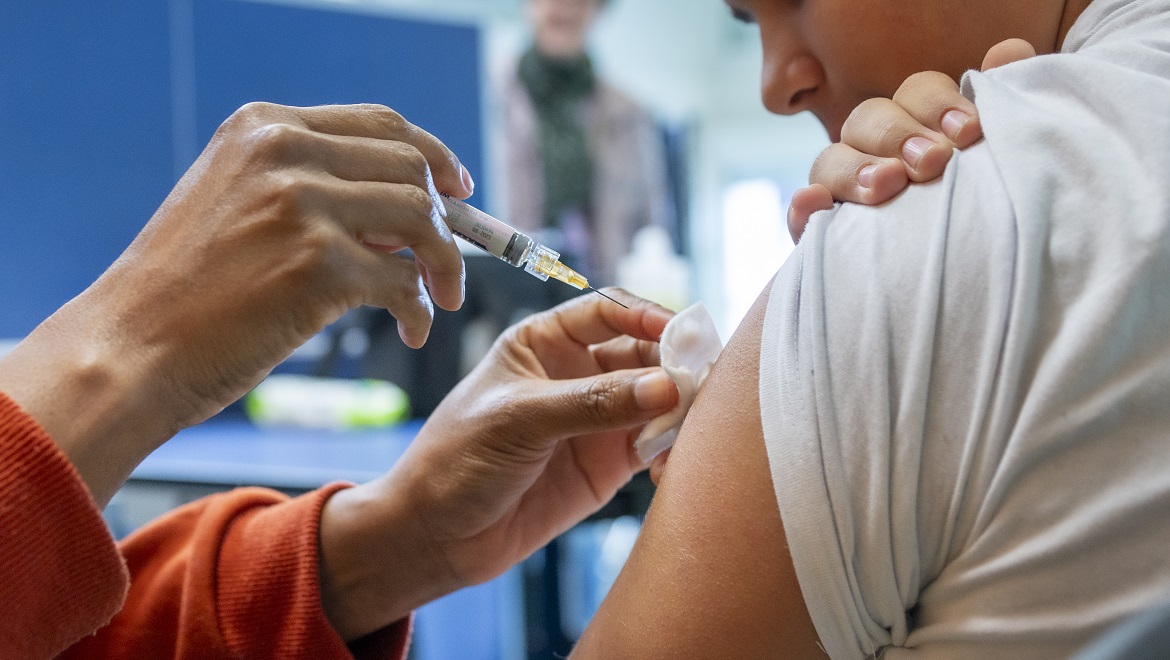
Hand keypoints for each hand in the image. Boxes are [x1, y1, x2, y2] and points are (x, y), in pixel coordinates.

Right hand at [0, 102, 473, 504]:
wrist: (128, 350)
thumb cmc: (185, 292)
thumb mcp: (238, 205)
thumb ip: (312, 189)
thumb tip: (409, 210)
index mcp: (264, 126)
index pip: (382, 124)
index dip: (434, 157)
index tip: (458, 192)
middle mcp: (283, 151)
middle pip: (412, 167)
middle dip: (448, 218)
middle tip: (450, 266)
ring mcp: (301, 204)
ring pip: (422, 219)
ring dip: (445, 265)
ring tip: (441, 301)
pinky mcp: (317, 264)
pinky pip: (404, 281)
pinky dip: (420, 310)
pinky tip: (411, 331)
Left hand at [317, 291, 679, 639]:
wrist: (436, 537)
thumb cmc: (456, 460)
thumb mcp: (519, 421)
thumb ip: (592, 403)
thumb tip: (665, 386)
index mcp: (544, 342)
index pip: (608, 311)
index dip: (646, 316)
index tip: (678, 334)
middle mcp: (576, 373)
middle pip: (644, 352)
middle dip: (675, 363)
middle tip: (699, 382)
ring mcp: (597, 419)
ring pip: (658, 398)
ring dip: (682, 407)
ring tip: (696, 425)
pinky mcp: (608, 463)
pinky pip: (656, 445)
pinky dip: (673, 449)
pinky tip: (671, 463)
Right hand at [787, 38, 1036, 242]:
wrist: (969, 294)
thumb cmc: (988, 218)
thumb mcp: (1000, 163)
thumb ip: (1002, 105)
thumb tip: (1008, 50)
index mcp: (920, 127)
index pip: (917, 93)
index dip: (938, 104)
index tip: (969, 133)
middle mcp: (877, 152)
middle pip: (869, 118)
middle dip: (900, 136)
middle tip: (933, 163)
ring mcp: (843, 193)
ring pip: (830, 160)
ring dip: (856, 167)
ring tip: (886, 186)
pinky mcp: (821, 236)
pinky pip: (801, 216)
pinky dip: (803, 208)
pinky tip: (814, 204)